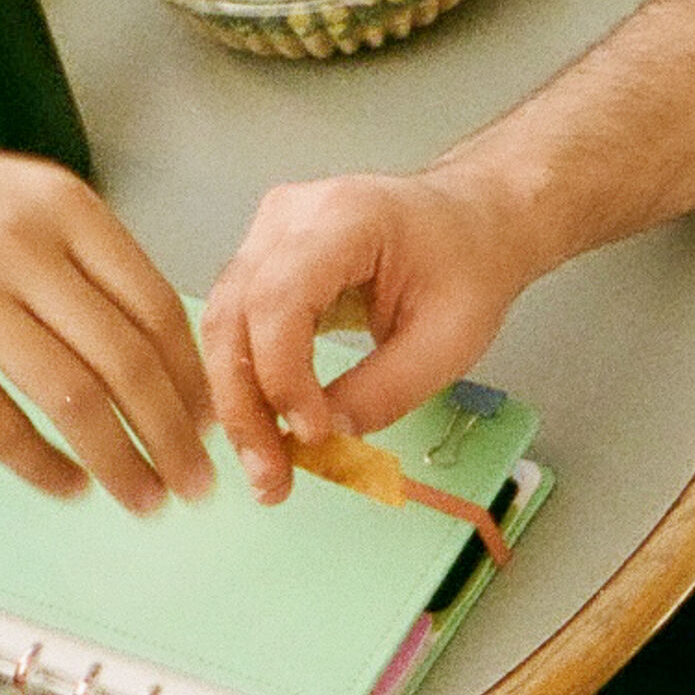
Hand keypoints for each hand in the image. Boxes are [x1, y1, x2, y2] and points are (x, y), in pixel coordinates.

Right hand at [0, 123, 214, 507]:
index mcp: (57, 202)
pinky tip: (67, 486)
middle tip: (195, 482)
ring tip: (144, 498)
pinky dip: (44, 467)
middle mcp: (19, 244)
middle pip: (128, 360)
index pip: (155, 303)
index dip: (192, 375)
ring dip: (121, 463)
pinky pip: (0, 425)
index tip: (211, 420)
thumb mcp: (2, 196)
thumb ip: (72, 255)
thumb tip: (148, 345)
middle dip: (174, 435)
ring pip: (76, 400)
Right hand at [202, 170, 528, 493]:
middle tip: (270, 478)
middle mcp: (289, 216)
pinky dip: (246, 384)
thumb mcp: (449, 339)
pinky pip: (236, 326)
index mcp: (344, 217)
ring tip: (266, 470)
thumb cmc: (467, 266)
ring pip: (222, 326)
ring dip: (238, 405)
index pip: (279, 299)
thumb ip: (385, 390)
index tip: (311, 434)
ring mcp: (267, 234)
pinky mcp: (263, 261)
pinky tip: (265, 433)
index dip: (283, 375)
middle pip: (234, 315)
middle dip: (245, 407)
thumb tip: (324, 438)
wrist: (471, 221)